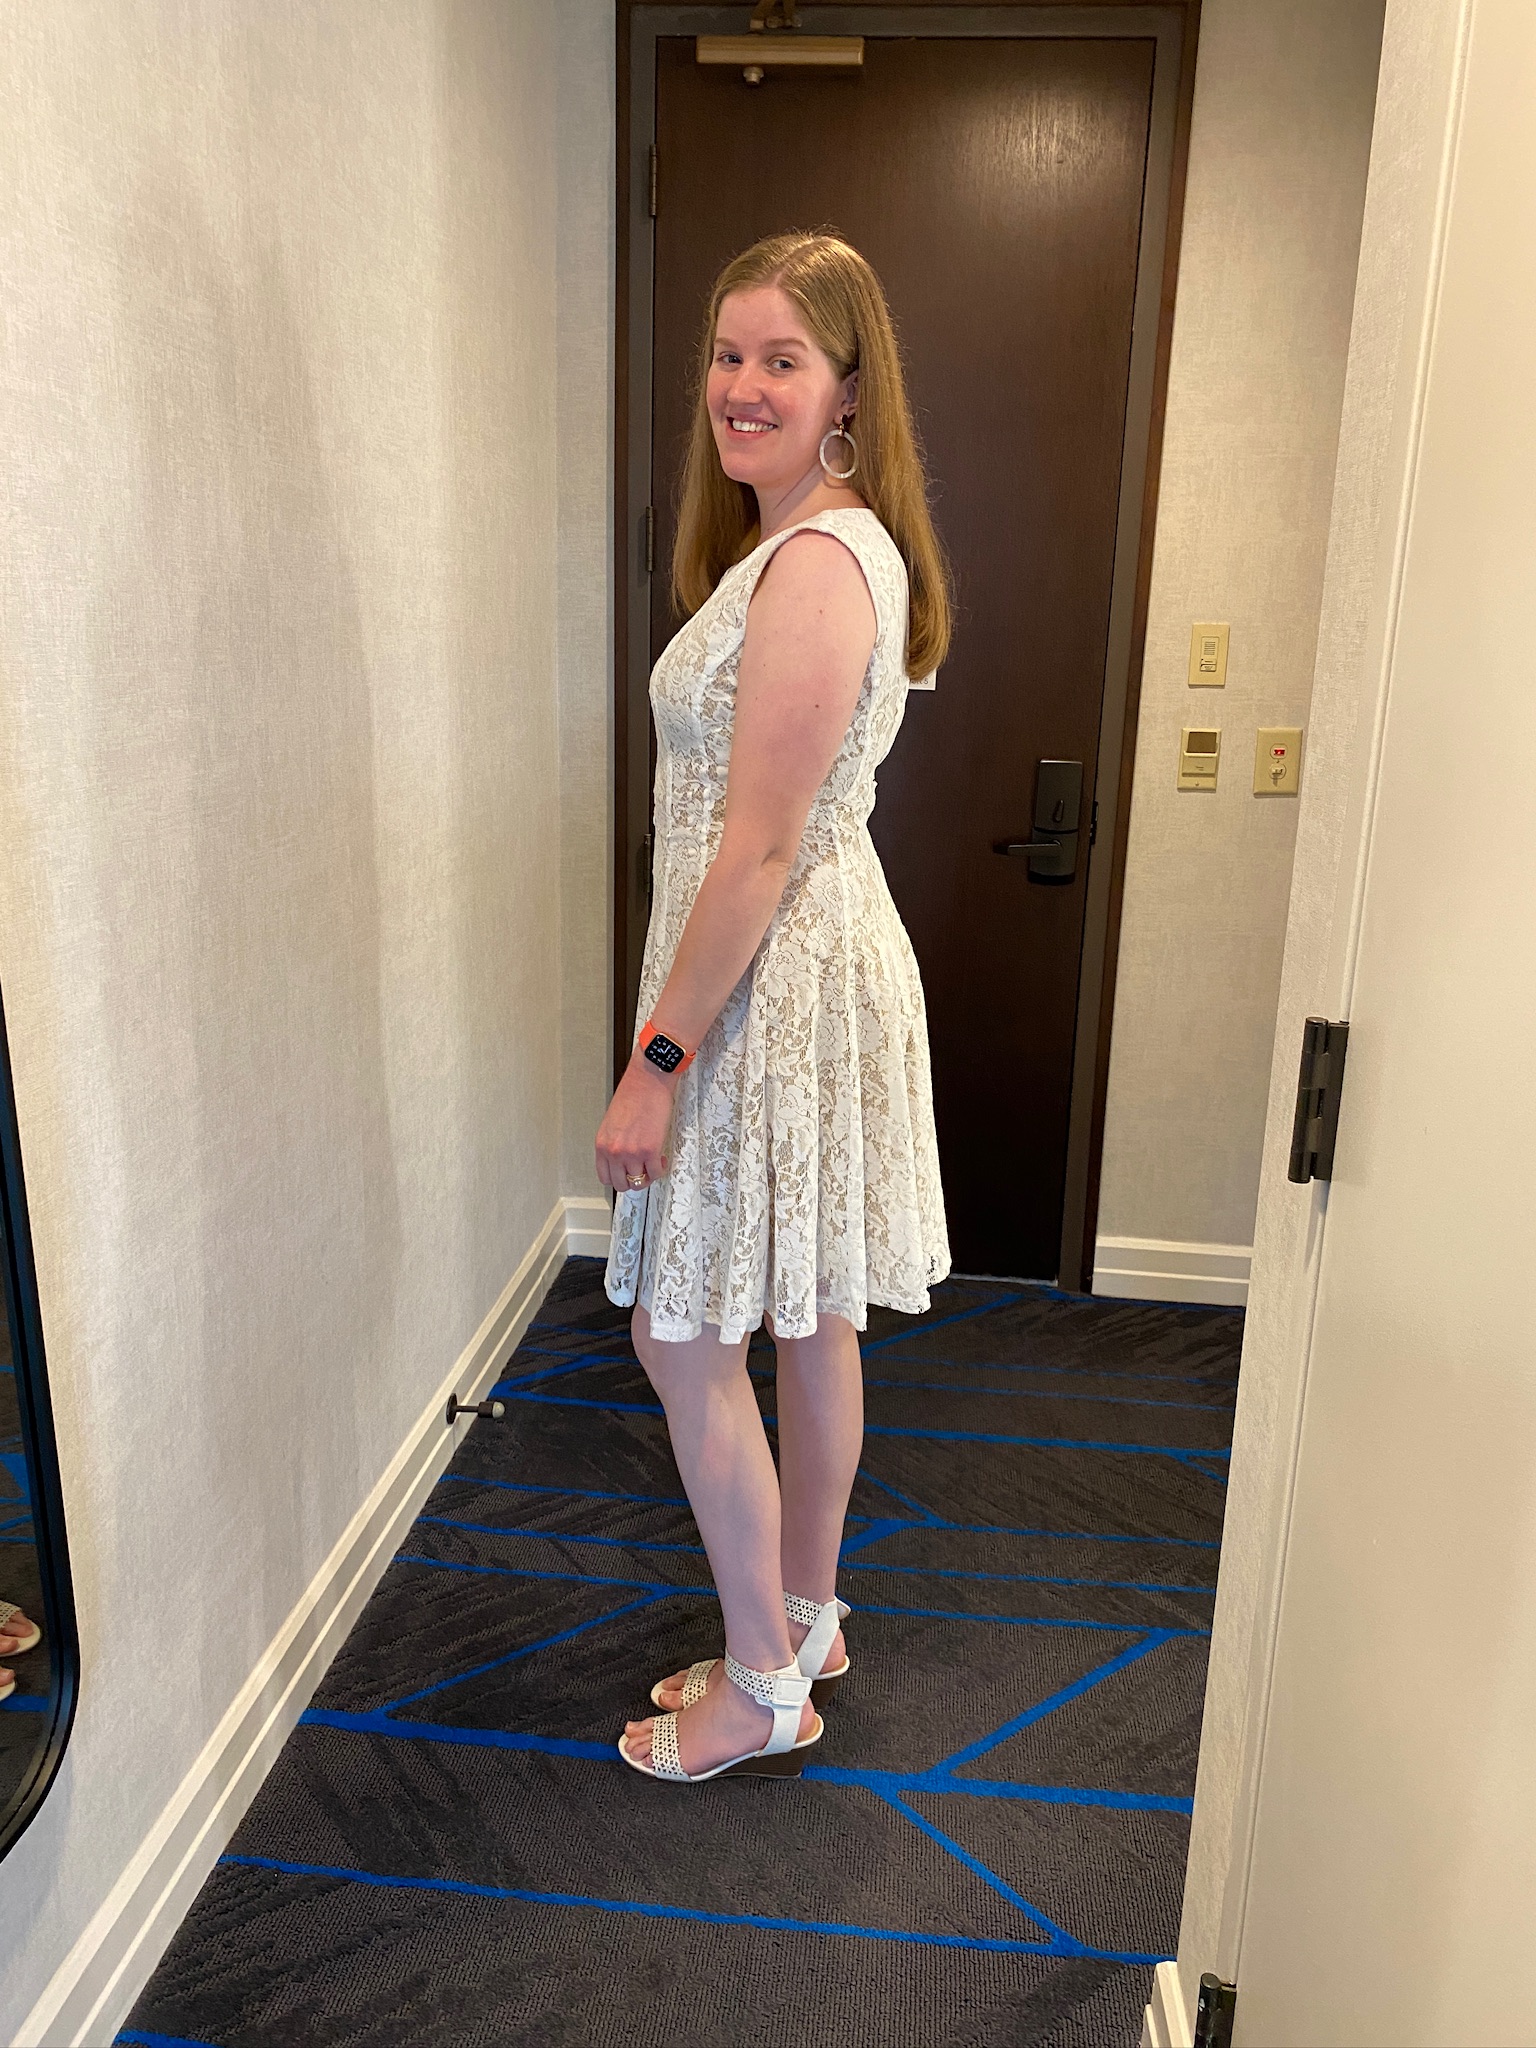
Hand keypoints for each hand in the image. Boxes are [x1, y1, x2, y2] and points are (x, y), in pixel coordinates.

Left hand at [595, 1057, 675, 1193]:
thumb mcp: (612, 1123)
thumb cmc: (633, 1095)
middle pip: (621, 1184)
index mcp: (602, 1144)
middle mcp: (614, 1152)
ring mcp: (631, 1153)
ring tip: (653, 1162)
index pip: (605, 1178)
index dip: (618, 1178)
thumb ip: (614, 1143)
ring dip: (648, 1175)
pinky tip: (661, 1158)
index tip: (627, 1173)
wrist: (648, 1080)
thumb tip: (623, 1158)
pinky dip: (660, 1169)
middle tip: (643, 1170)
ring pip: (638, 1182)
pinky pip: (655, 1173)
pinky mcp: (650, 1151)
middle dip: (633, 1180)